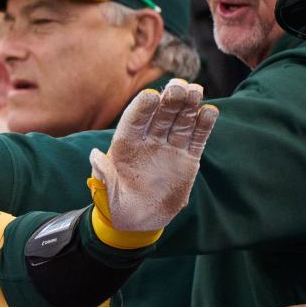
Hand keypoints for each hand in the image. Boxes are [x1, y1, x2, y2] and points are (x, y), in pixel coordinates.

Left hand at [89, 79, 217, 231]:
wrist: (139, 221)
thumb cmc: (117, 205)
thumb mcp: (107, 192)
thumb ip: (104, 174)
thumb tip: (95, 155)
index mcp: (125, 146)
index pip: (133, 121)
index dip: (141, 108)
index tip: (150, 95)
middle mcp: (148, 142)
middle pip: (160, 116)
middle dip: (168, 100)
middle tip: (178, 85)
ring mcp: (168, 149)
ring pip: (180, 122)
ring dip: (188, 106)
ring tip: (196, 90)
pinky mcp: (187, 160)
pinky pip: (196, 139)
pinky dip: (203, 126)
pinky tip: (210, 112)